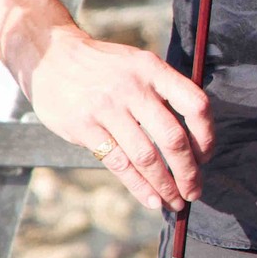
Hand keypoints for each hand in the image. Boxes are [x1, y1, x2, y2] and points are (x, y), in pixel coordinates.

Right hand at [20, 27, 213, 213]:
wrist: (50, 56)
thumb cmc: (103, 67)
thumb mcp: (137, 64)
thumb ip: (162, 92)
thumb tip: (191, 140)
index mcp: (152, 70)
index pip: (194, 104)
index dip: (206, 136)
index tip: (206, 157)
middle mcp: (133, 87)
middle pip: (172, 138)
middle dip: (188, 172)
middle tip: (194, 190)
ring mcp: (107, 107)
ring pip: (146, 157)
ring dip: (165, 185)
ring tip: (175, 201)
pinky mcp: (84, 126)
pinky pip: (118, 164)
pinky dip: (139, 187)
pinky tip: (151, 199)